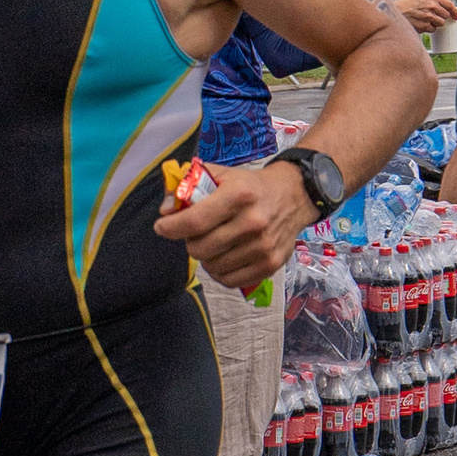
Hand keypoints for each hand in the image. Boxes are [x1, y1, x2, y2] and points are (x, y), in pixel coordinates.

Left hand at [154, 156, 316, 296]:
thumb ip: (189, 186)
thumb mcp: (221, 175)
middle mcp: (253, 222)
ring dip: (206, 257)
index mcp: (239, 195)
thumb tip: (166, 210)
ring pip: (212, 267)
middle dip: (190, 241)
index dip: (171, 228)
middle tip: (197, 233)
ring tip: (214, 243)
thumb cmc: (251, 186)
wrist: (294, 195)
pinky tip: (223, 257)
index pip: (194, 222)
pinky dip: (220, 272)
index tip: (162, 227)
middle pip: (200, 248)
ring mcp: (263, 246)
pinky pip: (229, 280)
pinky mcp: (271, 265)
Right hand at [397, 0, 456, 26]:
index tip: (455, 15)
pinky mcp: (424, 25)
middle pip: (445, 15)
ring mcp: (428, 16)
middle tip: (433, 17)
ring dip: (435, 23)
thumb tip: (447, 11)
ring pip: (440, 23)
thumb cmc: (407, 5)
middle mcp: (432, 6)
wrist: (394, 11)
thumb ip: (434, 2)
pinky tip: (421, 24)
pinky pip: (432, 29)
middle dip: (441, 17)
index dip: (454, 11)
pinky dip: (428, 28)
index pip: (449, 4)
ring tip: (425, 20)